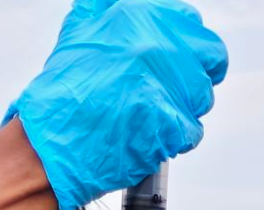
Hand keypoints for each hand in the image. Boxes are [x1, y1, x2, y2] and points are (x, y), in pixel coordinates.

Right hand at [3, 0, 227, 209]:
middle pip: (211, 57)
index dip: (188, 45)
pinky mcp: (173, 124)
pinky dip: (176, 138)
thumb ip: (102, 10)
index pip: (191, 24)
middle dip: (196, 75)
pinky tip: (151, 137)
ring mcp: (170, 86)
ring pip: (202, 97)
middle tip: (175, 91)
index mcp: (140, 18)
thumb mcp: (77, 33)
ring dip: (184, 108)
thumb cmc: (61, 95)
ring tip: (152, 117)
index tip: (181, 59)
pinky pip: (192, 131)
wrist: (52, 143)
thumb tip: (111, 3)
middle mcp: (160, 46)